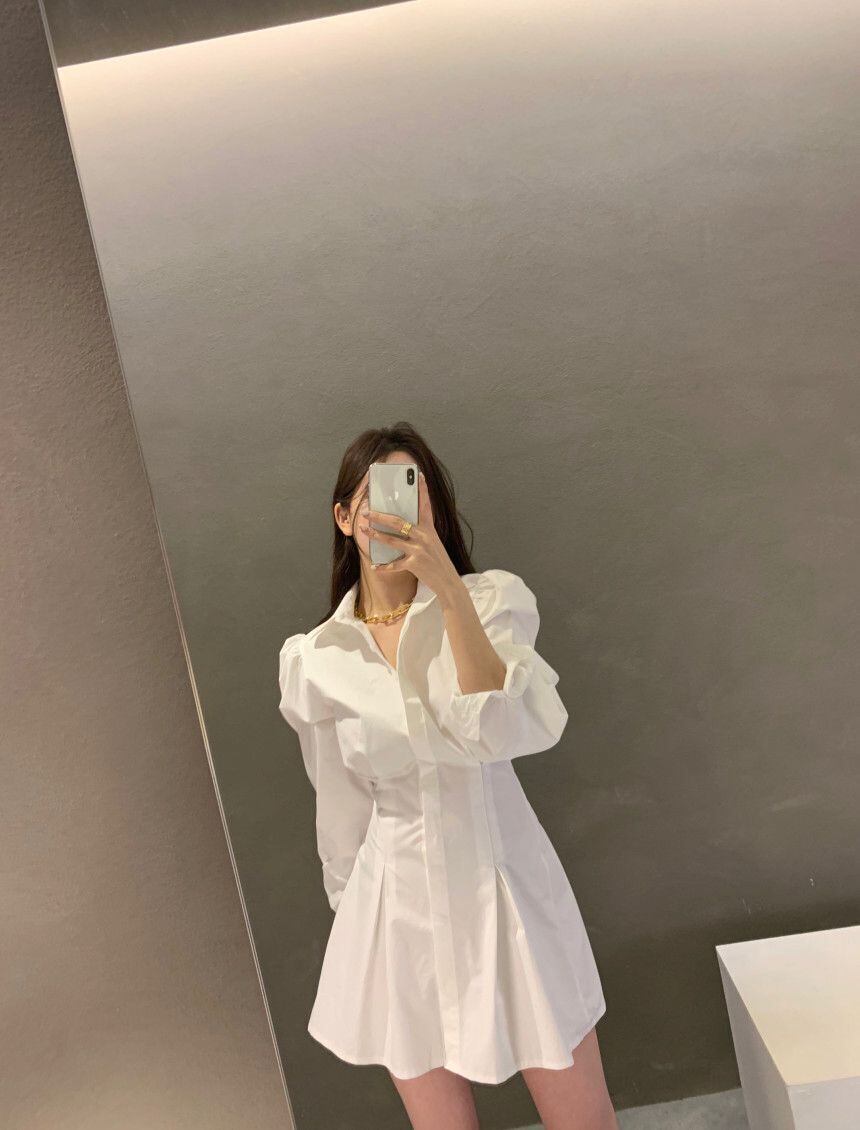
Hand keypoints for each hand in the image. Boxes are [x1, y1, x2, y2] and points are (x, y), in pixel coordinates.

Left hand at [359, 471, 460, 599]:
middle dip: (380, 516)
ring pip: (392, 540)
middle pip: (398, 522)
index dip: (423, 490)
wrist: (449, 582)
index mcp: (430, 529)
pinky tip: (374, 566)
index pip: (426, 505)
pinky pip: (394, 565)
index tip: (418, 475)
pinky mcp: (415, 564)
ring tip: (363, 530)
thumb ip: (421, 533)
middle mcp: (424, 537)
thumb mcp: (433, 543)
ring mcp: (419, 550)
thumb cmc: (439, 561)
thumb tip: (404, 525)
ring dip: (375, 535)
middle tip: (366, 511)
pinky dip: (383, 567)